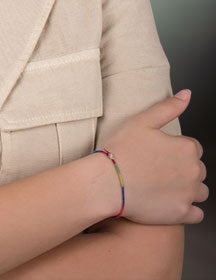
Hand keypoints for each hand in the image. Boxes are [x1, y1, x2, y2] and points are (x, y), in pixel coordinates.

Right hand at [100, 90, 206, 224]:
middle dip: (183, 168)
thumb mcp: (142, 121)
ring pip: (200, 191)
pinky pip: (197, 214)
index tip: (158, 153)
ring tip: (163, 185)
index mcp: (187, 148)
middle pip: (198, 169)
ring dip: (188, 189)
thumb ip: (168, 107)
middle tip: (157, 168)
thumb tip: (187, 94)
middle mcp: (194, 171)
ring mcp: (189, 194)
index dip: (175, 149)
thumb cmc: (121, 150)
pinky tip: (168, 202)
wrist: (107, 182)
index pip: (193, 147)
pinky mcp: (182, 214)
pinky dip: (186, 209)